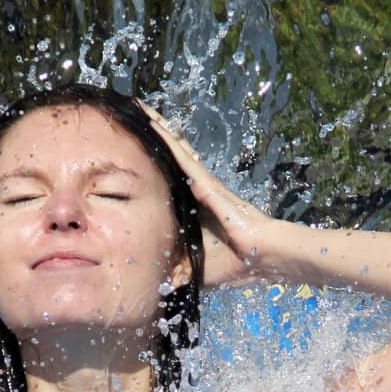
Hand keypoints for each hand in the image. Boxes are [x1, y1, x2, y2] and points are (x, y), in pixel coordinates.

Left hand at [140, 104, 275, 290]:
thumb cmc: (232, 264)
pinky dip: (165, 139)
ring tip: (138, 108)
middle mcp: (196, 190)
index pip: (167, 180)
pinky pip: (180, 156)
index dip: (152, 162)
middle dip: (153, 136)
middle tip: (133, 115)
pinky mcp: (204, 183)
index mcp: (193, 208)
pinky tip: (150, 123)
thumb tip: (161, 283)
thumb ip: (177, 268)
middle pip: (169, 156)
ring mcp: (201, 183)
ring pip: (173, 149)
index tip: (133, 148)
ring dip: (156, 128)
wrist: (258, 258)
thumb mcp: (194, 266)